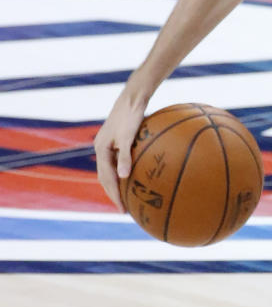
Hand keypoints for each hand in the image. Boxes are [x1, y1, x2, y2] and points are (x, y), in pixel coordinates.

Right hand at [94, 91, 147, 208]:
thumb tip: (124, 177)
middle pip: (105, 177)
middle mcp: (102, 148)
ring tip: (127, 198)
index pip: (106, 178)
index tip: (123, 209)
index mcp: (101, 149)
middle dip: (114, 193)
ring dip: (117, 184)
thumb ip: (125, 156)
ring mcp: (108, 144)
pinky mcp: (116, 141)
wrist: (133, 97)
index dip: (114, 195)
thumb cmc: (131, 115)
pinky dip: (123, 173)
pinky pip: (117, 162)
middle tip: (124, 209)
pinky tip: (134, 178)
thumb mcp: (128, 136)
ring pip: (110, 170)